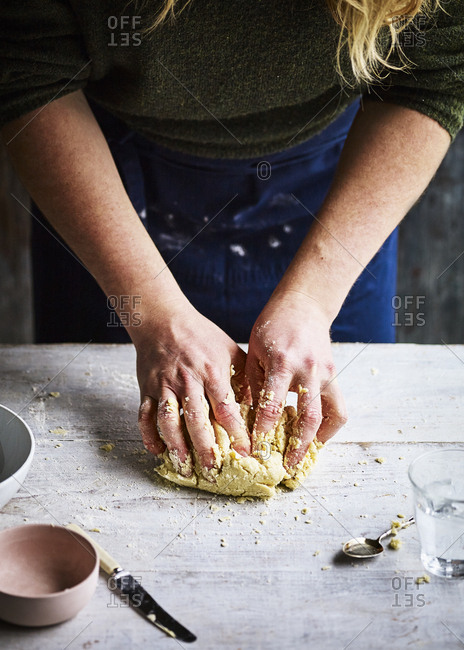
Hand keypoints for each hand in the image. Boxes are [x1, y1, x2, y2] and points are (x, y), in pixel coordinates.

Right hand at [133, 298, 250, 479]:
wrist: (162, 318)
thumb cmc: (201, 335)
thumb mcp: (229, 350)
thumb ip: (243, 376)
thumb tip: (260, 404)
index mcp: (212, 372)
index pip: (226, 409)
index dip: (236, 433)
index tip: (246, 453)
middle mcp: (188, 381)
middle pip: (197, 420)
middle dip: (206, 449)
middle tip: (214, 471)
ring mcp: (164, 386)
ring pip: (168, 422)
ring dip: (176, 447)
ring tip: (184, 468)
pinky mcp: (147, 388)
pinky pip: (145, 415)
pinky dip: (148, 435)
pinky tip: (157, 452)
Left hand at [245, 290, 346, 474]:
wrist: (304, 304)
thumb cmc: (273, 325)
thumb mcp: (255, 351)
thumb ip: (253, 383)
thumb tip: (246, 416)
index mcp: (282, 363)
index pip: (273, 406)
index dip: (265, 431)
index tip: (256, 449)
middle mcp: (308, 370)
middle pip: (308, 418)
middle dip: (297, 445)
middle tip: (287, 465)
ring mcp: (326, 373)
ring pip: (330, 414)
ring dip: (319, 439)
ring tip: (306, 456)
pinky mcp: (335, 374)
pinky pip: (337, 406)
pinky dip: (330, 424)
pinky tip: (318, 436)